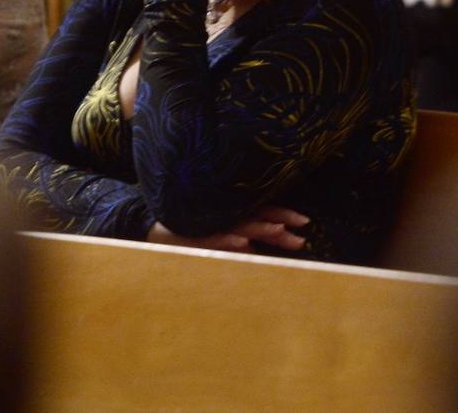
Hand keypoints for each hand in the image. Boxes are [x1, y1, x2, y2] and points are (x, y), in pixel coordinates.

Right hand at [146, 205, 309, 253]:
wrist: (152, 228)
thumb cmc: (190, 228)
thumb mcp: (216, 230)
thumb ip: (237, 236)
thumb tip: (258, 247)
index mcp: (234, 213)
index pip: (264, 210)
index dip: (284, 214)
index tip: (305, 222)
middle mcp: (226, 215)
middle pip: (259, 216)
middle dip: (281, 224)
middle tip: (301, 233)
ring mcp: (212, 223)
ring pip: (241, 224)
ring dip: (260, 227)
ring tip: (278, 230)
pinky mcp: (195, 233)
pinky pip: (214, 237)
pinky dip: (228, 239)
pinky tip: (242, 243)